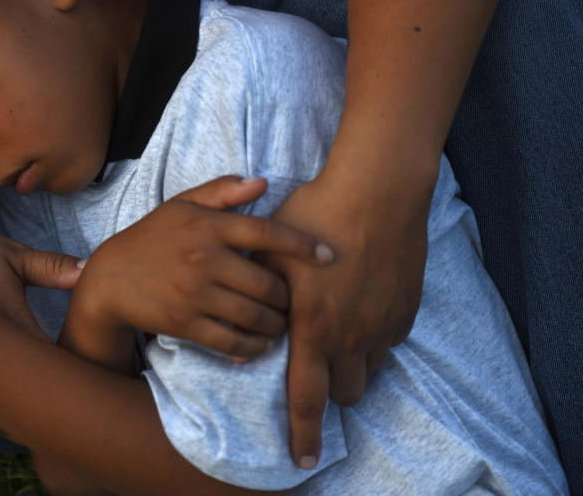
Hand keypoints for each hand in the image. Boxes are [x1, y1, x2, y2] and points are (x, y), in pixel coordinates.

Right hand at [71, 176, 334, 359]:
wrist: (109, 278)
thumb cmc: (152, 237)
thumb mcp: (181, 206)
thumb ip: (221, 191)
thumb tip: (263, 183)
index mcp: (207, 226)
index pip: (266, 233)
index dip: (303, 245)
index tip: (329, 256)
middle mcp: (204, 258)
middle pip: (268, 284)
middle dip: (289, 298)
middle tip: (296, 303)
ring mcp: (194, 293)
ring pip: (254, 316)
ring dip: (276, 325)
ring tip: (281, 325)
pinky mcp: (185, 323)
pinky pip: (231, 341)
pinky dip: (253, 347)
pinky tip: (259, 345)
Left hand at [266, 166, 429, 468]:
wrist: (376, 191)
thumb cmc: (315, 216)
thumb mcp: (270, 251)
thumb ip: (260, 295)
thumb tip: (247, 329)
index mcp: (314, 328)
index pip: (308, 399)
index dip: (305, 434)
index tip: (303, 461)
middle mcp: (352, 337)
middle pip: (346, 392)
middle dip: (331, 392)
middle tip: (318, 368)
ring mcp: (384, 324)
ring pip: (372, 369)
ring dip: (355, 365)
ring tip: (341, 335)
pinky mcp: (407, 309)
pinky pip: (391, 340)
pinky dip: (376, 337)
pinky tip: (363, 308)